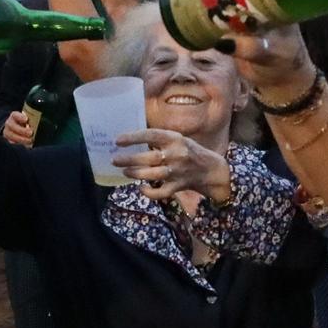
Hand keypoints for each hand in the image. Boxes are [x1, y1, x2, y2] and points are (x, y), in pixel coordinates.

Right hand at [1, 110, 36, 148]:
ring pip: (10, 135)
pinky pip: (11, 142)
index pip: (15, 115)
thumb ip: (33, 122)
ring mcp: (7, 131)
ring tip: (30, 140)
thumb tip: (38, 125)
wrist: (21, 129)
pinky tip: (26, 145)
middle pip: (12, 126)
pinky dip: (19, 143)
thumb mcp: (30, 121)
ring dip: (21, 139)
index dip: (20, 117)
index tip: (26, 119)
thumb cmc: (29, 123)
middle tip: (31, 133)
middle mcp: (9, 123)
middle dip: (22, 130)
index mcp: (15, 116)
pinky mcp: (9, 139)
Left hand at [111, 127, 231, 204]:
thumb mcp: (178, 140)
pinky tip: (141, 188)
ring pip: (152, 175)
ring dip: (135, 173)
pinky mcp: (179, 186)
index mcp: (176, 139)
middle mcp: (177, 154)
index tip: (117, 141)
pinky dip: (149, 192)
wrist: (212, 169)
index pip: (151, 135)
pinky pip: (161, 192)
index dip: (133, 137)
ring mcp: (178, 171)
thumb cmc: (190, 151)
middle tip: (115, 160)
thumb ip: (159, 140)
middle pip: (148, 158)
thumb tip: (131, 140)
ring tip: (125, 172)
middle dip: (129, 160)